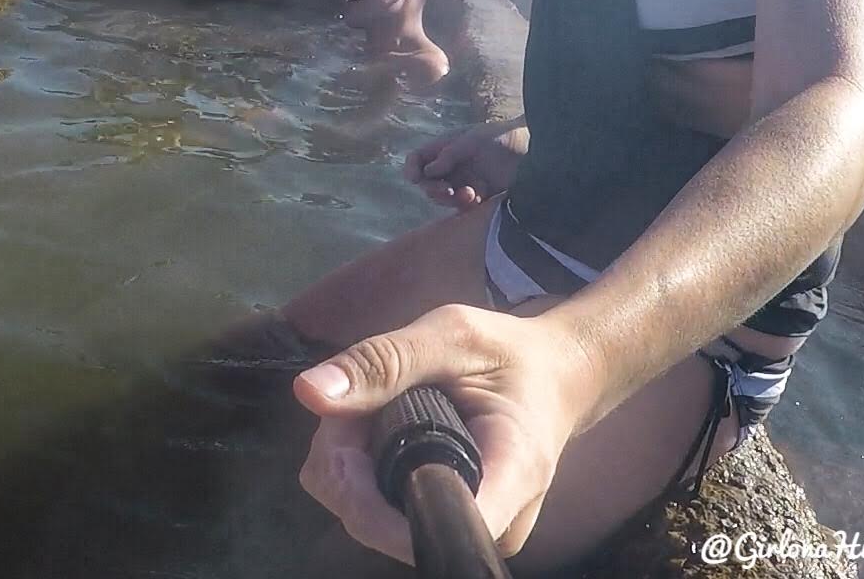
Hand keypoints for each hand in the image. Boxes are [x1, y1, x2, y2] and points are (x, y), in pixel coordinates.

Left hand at [293, 304, 596, 564]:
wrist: (554, 377)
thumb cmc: (512, 355)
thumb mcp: (452, 336)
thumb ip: (384, 362)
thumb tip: (309, 393)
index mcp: (511, 474)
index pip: (430, 526)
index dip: (365, 499)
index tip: (342, 442)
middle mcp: (493, 523)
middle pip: (381, 524)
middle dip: (343, 465)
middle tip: (349, 404)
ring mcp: (468, 528)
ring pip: (369, 519)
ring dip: (344, 465)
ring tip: (363, 410)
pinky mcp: (444, 522)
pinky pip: (379, 512)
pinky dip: (356, 471)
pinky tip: (367, 430)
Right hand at [405, 120, 528, 207]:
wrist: (534, 150)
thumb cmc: (502, 138)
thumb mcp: (472, 141)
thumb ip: (448, 155)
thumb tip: (427, 172)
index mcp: (445, 148)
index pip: (418, 160)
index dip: (412, 168)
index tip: (414, 178)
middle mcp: (451, 166)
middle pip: (427, 183)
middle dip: (433, 188)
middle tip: (448, 190)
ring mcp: (464, 181)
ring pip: (443, 197)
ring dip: (449, 198)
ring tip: (469, 194)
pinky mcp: (479, 197)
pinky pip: (462, 207)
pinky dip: (465, 205)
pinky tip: (477, 199)